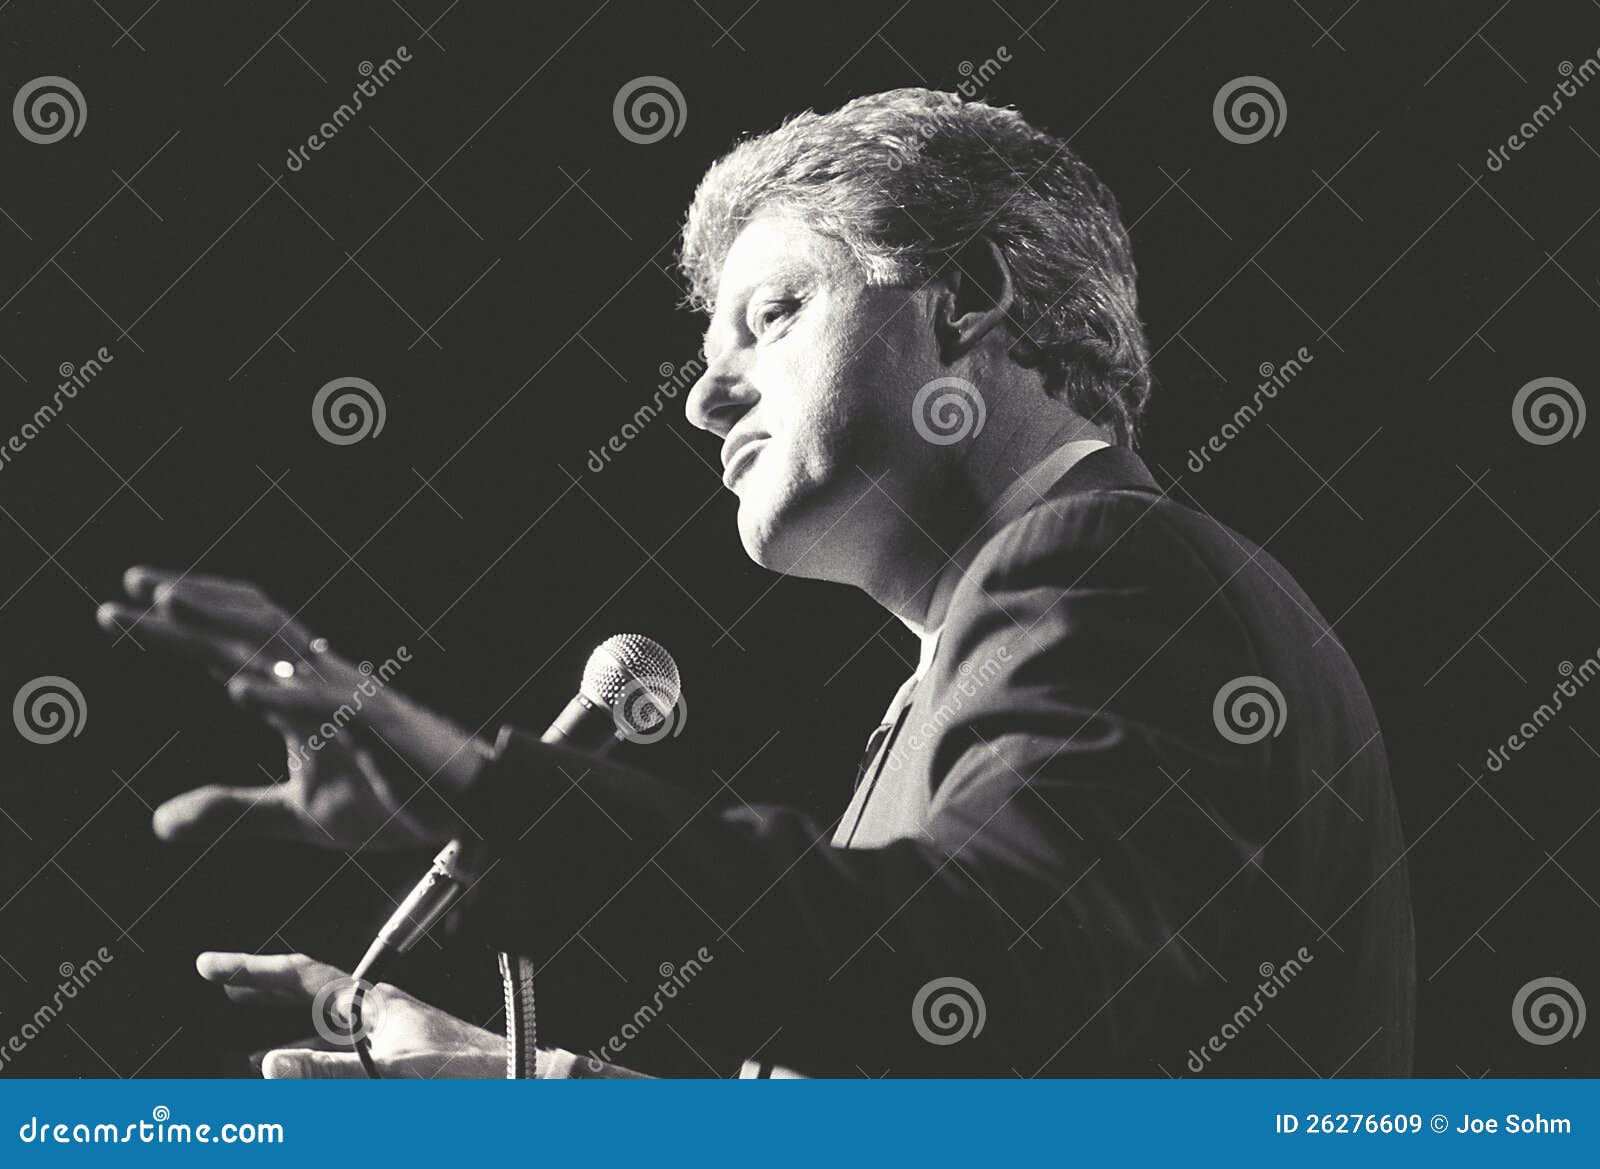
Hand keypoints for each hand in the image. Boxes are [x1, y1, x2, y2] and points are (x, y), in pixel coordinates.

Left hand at [96, 566, 490, 849]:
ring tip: (167, 604)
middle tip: (129, 582)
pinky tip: (238, 690)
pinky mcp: (379, 730)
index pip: (231, 647)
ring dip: (221, 623)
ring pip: (279, 648)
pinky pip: (324, 708)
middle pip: (248, 626)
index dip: (180, 623)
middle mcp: (322, 682)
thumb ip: (230, 812)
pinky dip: (280, 695)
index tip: (121, 607)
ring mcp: (350, 700)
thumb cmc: (393, 800)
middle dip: (190, 599)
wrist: (468, 808)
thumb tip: (156, 823)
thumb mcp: (297, 816)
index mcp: (301, 695)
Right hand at [197, 951, 503, 1077]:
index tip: (208, 964)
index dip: (252, 970)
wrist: (523, 1085)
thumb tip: (267, 1066)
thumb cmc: (472, 1071)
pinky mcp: (399, 1070)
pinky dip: (313, 1075)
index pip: (302, 976)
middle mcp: (378, 1019)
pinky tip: (298, 1084)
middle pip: (307, 1001)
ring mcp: (388, 1044)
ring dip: (280, 1046)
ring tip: (239, 1052)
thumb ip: (331, 1072)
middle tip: (219, 989)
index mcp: (375, 1004)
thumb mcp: (396, 1070)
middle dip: (262, 997)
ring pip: (321, 1040)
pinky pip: (344, 1069)